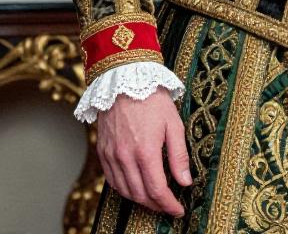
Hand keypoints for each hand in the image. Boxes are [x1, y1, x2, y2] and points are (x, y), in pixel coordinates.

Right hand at [97, 88, 191, 215]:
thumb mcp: (173, 123)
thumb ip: (179, 155)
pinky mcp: (102, 151)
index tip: (178, 210)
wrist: (124, 79)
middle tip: (168, 205)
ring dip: (140, 200)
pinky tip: (134, 186)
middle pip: (140, 195)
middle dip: (156, 205)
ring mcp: (111, 155)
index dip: (169, 205)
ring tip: (154, 199)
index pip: (157, 191)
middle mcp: (125, 157)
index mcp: (146, 151)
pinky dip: (124, 189)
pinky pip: (111, 180)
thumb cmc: (151, 98)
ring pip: (124, 191)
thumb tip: (185, 181)